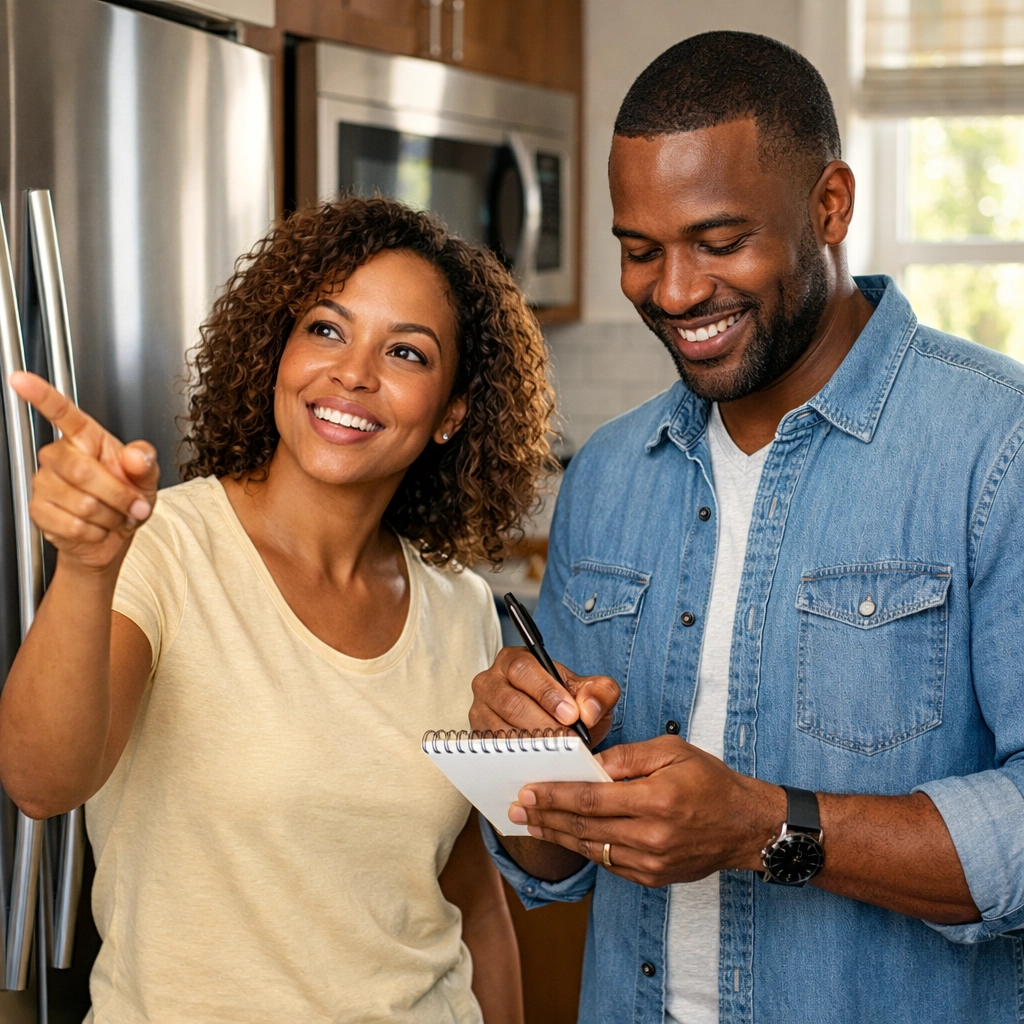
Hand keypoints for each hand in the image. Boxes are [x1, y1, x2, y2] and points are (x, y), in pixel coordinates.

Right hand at [10, 371, 159, 571]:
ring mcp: (45, 483)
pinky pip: (72, 525)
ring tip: (115, 515)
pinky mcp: (39, 510)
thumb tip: (136, 455)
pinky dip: (96, 532)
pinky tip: (97, 527)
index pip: (62, 412)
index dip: (41, 395)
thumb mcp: (146, 477)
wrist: (113, 535)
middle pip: (83, 472)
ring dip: (110, 517)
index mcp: (85, 438)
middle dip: (118, 495)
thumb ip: (145, 462)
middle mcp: (59, 456)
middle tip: (134, 505)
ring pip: (82, 503)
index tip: (22, 380)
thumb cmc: (127, 499)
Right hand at [470, 646, 620, 745]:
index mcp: (515, 660)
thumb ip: (599, 693)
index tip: (570, 715)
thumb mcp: (592, 692)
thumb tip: (589, 710)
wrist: (560, 726)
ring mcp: (480, 711)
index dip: (546, 693)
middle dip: (542, 724)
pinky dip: (517, 759)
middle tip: (568, 741)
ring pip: (500, 729)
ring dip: (531, 744)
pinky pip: (494, 751)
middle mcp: (490, 682)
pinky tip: (540, 764)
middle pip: (510, 702)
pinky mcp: (479, 738)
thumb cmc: (570, 702)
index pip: (523, 670)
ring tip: (558, 754)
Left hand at [508, 735, 786, 887]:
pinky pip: (609, 863)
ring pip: (592, 849)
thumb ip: (626, 757)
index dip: (554, 795)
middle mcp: (651, 836)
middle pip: (584, 827)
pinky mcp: (654, 878)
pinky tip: (565, 837)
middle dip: (545, 817)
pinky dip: (585, 849)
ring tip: (530, 825)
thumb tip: (588, 764)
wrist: (745, 826)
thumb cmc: (710, 781)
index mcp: (655, 800)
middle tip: (516, 809)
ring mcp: (652, 863)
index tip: (528, 790)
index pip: (590, 799)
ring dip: (557, 836)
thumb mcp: (671, 751)